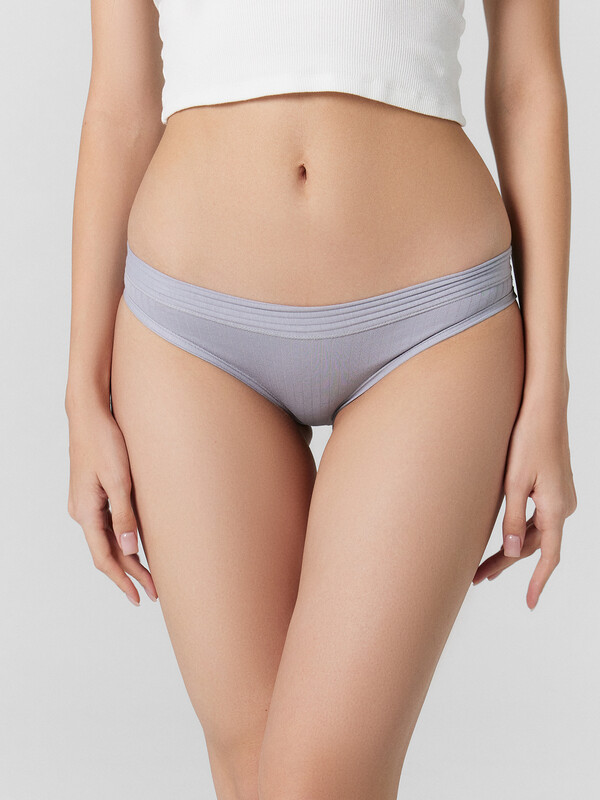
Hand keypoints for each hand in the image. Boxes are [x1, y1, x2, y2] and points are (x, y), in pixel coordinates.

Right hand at [67, 401, 157, 604]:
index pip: (104, 558)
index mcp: (86, 512)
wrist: (90, 414)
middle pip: (107, 553)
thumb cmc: (105, 441)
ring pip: (107, 540)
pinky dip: (122, 539)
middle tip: (153, 593)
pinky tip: (136, 545)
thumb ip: (124, 516)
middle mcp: (82, 512)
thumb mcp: (119, 480)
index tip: (140, 597)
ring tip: (148, 576)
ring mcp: (87, 503)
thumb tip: (129, 550)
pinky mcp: (94, 493)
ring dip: (127, 558)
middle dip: (130, 574)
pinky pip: (107, 525)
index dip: (123, 580)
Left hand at [472, 401, 576, 608]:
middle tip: (477, 577)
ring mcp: (560, 497)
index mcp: (555, 508)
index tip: (529, 603)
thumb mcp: (514, 482)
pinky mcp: (553, 488)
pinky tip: (504, 538)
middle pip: (535, 546)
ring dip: (512, 549)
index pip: (549, 556)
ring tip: (483, 564)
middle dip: (507, 563)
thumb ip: (513, 520)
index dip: (538, 582)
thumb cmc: (528, 439)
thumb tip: (512, 553)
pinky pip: (538, 519)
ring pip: (535, 533)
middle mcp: (562, 506)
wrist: (544, 408)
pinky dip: (520, 532)